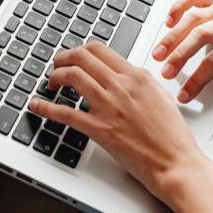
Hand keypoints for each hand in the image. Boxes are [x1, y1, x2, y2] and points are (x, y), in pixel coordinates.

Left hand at [28, 43, 209, 202]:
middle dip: (63, 58)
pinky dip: (46, 108)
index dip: (80, 50)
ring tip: (51, 82)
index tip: (74, 57)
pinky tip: (37, 106)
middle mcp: (121, 86)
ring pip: (72, 76)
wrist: (175, 162)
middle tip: (57, 65)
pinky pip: (65, 113)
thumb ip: (140, 81)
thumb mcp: (161, 96)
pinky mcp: (100, 129)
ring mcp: (109, 107)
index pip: (100, 50)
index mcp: (136, 76)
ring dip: (55, 76)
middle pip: (82, 57)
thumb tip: (125, 74)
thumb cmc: (172, 135)